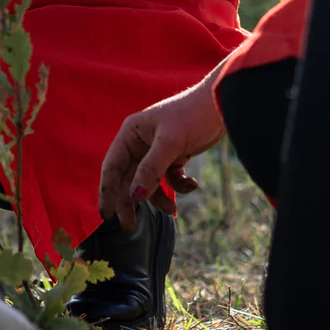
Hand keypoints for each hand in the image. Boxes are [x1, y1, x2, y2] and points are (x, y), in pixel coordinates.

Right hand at [100, 68, 227, 230]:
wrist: (222, 104)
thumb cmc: (192, 115)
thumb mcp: (170, 142)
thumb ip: (151, 170)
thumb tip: (136, 196)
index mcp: (131, 134)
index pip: (112, 166)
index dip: (107, 191)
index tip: (106, 214)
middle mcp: (140, 143)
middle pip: (129, 179)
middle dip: (132, 201)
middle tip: (130, 226)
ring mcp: (157, 150)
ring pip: (150, 182)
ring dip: (159, 197)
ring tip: (172, 210)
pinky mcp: (175, 155)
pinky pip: (170, 178)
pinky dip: (179, 186)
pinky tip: (192, 185)